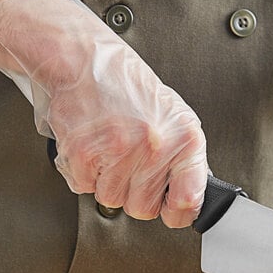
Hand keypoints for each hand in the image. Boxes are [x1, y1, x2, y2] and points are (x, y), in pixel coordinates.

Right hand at [0, 0, 206, 227]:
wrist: (84, 60)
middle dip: (134, 193)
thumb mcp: (174, 116)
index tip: (171, 210)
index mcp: (184, 138)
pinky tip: (92, 147)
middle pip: (143, 209)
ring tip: (109, 149)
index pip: (189, 201)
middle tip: (129, 164)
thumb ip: (184, 158)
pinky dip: (84, 172)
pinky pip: (83, 187)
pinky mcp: (83, 153)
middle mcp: (154, 146)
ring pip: (111, 200)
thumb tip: (190, 196)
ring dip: (107, 181)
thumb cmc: (127, 87)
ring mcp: (118, 151)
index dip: (178, 212)